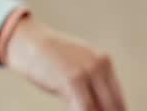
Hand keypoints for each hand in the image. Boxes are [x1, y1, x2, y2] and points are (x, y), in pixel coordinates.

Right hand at [3, 17, 125, 110]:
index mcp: (104, 61)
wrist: (28, 42)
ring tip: (81, 110)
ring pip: (101, 109)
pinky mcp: (73, 79)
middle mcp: (100, 65)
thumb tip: (97, 109)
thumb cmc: (49, 59)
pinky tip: (74, 110)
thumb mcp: (76, 69)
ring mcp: (87, 71)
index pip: (118, 98)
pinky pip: (85, 108)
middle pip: (114, 105)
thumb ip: (89, 88)